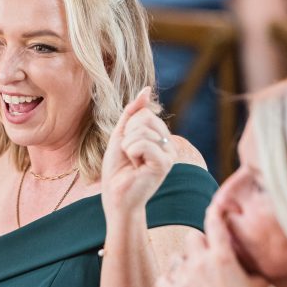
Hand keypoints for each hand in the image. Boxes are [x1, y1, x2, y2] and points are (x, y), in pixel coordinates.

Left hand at [101, 87, 175, 219]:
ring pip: (141, 130)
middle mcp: (169, 144)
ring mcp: (170, 154)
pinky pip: (143, 144)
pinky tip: (136, 167)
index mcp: (161, 137)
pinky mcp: (165, 164)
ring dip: (127, 147)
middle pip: (144, 118)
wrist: (116, 197)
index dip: (128, 128)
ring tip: (133, 163)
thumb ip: (133, 113)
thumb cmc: (117, 169)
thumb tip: (147, 89)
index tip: (128, 148)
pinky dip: (131, 153)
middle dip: (128, 136)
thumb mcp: (121, 135)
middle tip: (130, 156)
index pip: (144, 112)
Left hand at [156, 202, 267, 286]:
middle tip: (205, 256)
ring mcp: (184, 278)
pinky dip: (167, 283)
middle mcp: (201, 262)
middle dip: (198, 244)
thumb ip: (253, 270)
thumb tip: (255, 263)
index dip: (214, 213)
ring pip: (176, 258)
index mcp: (223, 257)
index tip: (213, 207)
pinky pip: (162, 279)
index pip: (215, 224)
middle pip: (191, 237)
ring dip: (183, 265)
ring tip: (192, 277)